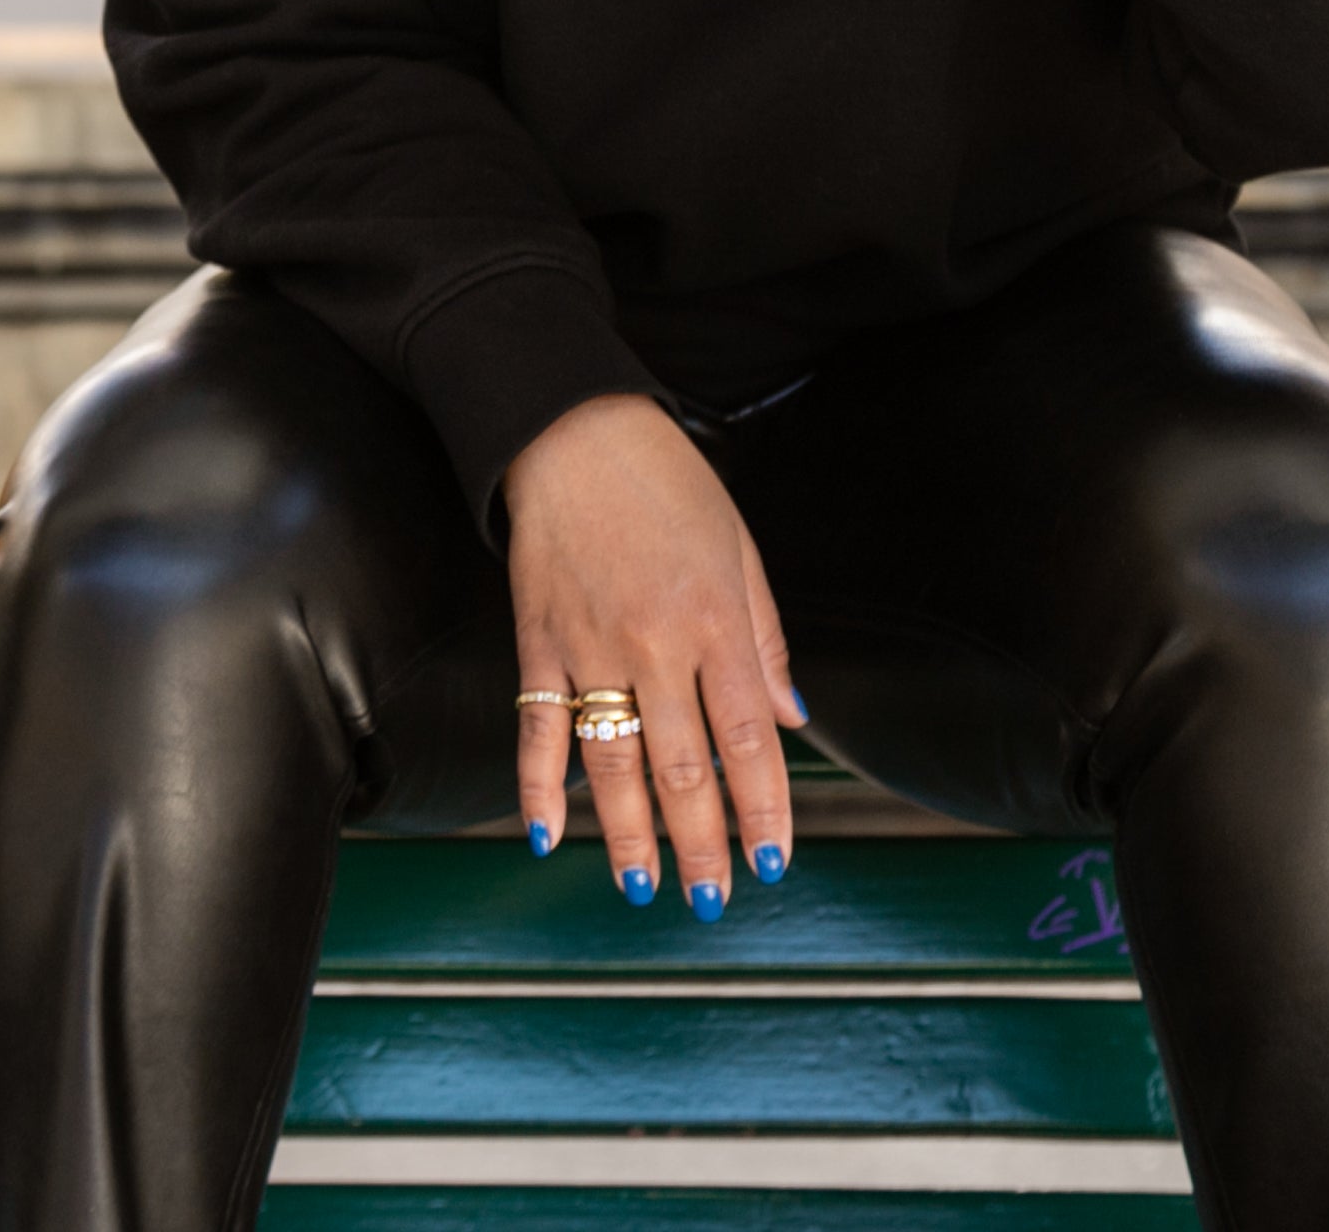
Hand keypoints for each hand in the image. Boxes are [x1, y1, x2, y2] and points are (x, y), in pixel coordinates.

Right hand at [503, 394, 802, 914]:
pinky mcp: (537, 642)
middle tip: (713, 899)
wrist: (572, 429)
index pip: (750, 741)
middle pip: (684, 770)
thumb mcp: (739, 550)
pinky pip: (537, 729)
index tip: (774, 860)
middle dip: (703, 845)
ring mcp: (590, 648)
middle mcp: (656, 646)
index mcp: (716, 623)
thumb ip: (763, 639)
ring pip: (612, 766)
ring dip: (630, 836)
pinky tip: (550, 836)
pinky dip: (539, 788)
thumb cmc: (667, 484)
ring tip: (644, 888)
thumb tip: (791, 718)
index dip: (764, 810)